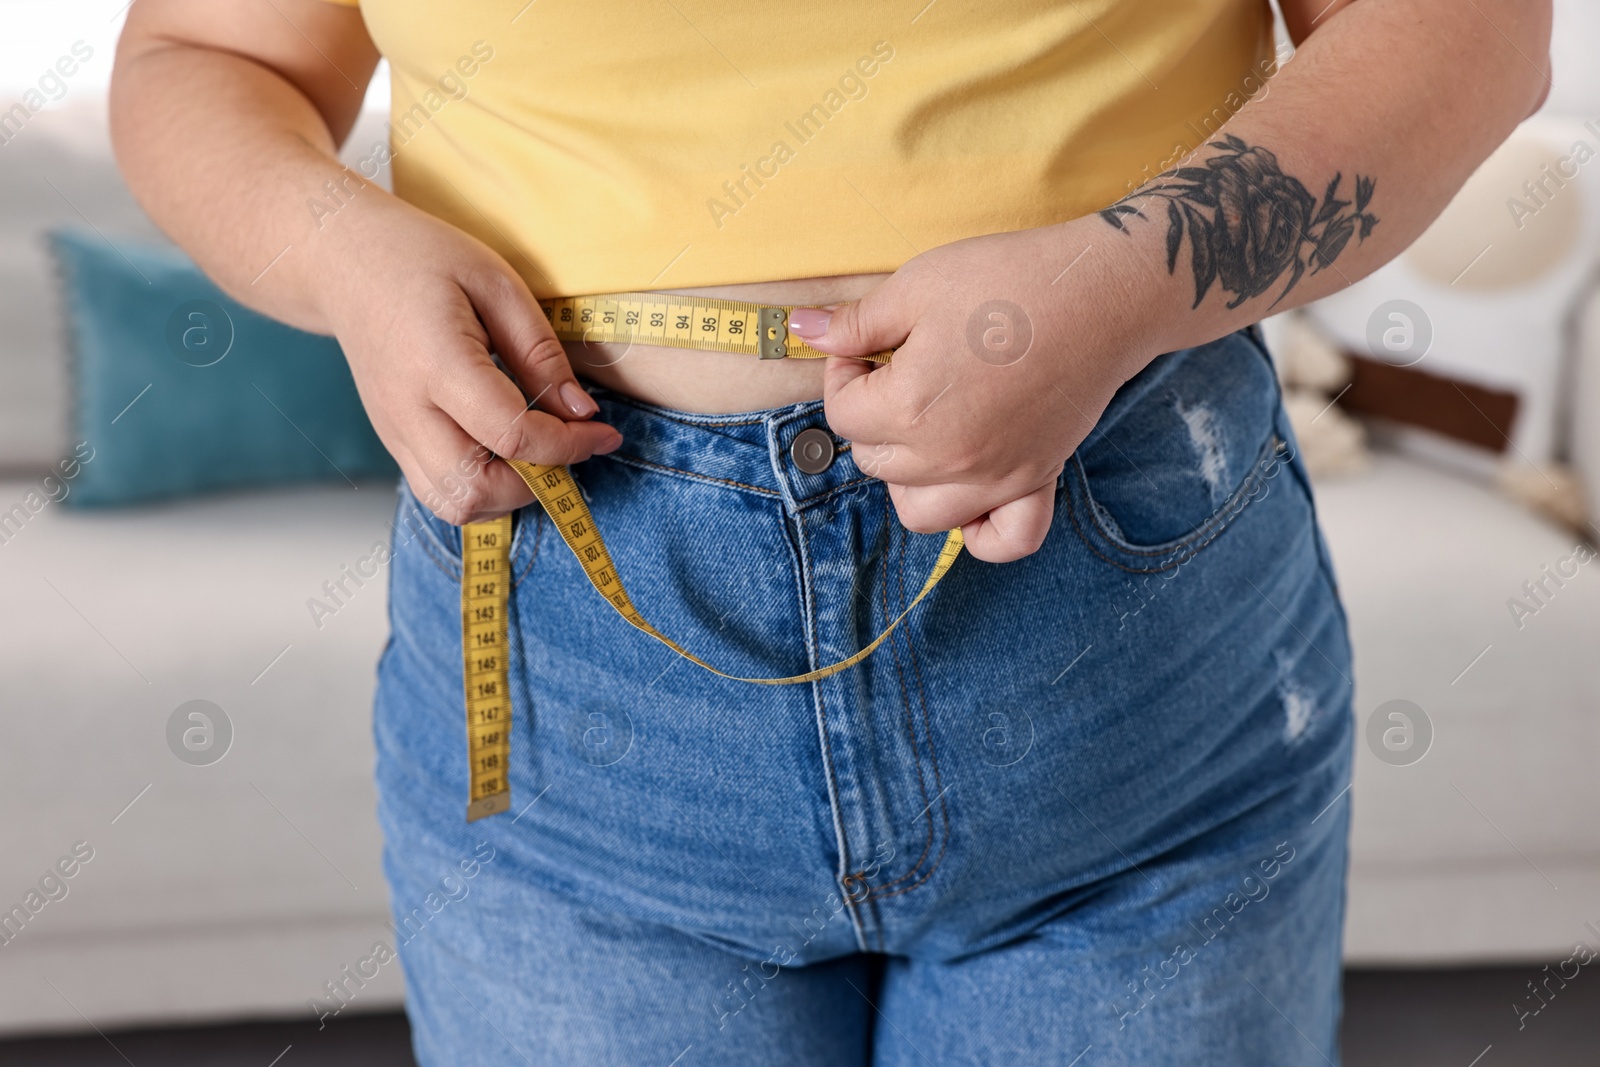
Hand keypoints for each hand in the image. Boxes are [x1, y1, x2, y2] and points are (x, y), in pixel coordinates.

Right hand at [313, 193, 620, 523]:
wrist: (344, 261)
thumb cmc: (422, 260)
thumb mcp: (497, 283)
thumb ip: (541, 353)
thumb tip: (581, 413)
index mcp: (437, 363)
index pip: (511, 436)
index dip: (570, 446)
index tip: (604, 433)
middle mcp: (408, 410)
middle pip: (477, 490)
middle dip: (538, 483)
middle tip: (568, 446)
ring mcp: (394, 432)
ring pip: (455, 505)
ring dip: (509, 494)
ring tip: (537, 452)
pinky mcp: (393, 442)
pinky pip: (441, 492)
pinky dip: (483, 488)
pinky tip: (505, 451)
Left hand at [795, 223, 1156, 562]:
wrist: (1104, 292)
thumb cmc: (1010, 280)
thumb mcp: (918, 285)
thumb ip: (856, 322)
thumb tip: (802, 329)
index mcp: (908, 410)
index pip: (843, 415)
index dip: (844, 375)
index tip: (866, 347)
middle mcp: (948, 458)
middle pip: (875, 461)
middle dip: (873, 418)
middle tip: (901, 370)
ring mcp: (995, 478)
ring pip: (920, 512)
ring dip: (908, 477)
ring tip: (926, 427)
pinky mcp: (1036, 479)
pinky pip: (1000, 540)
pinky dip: (979, 530)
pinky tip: (971, 492)